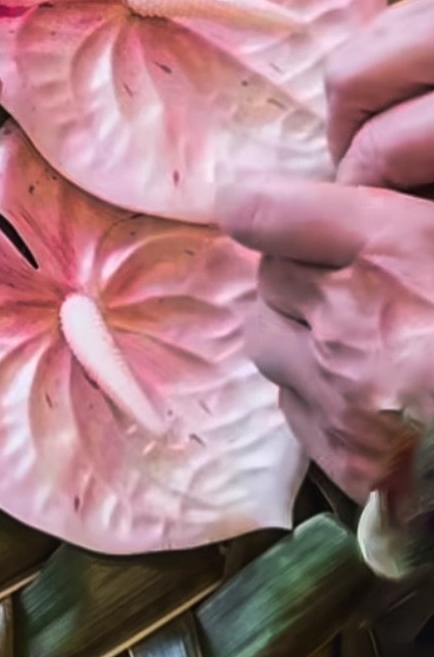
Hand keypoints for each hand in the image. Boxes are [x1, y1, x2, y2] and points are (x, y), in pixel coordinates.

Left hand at [216, 0, 433, 509]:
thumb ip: (397, 216)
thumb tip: (333, 197)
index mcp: (396, 249)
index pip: (259, 210)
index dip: (265, 211)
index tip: (280, 219)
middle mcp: (351, 318)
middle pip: (268, 277)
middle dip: (303, 276)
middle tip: (358, 286)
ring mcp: (342, 394)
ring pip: (266, 340)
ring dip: (298, 335)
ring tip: (361, 341)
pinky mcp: (348, 459)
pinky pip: (293, 406)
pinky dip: (320, 396)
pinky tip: (372, 394)